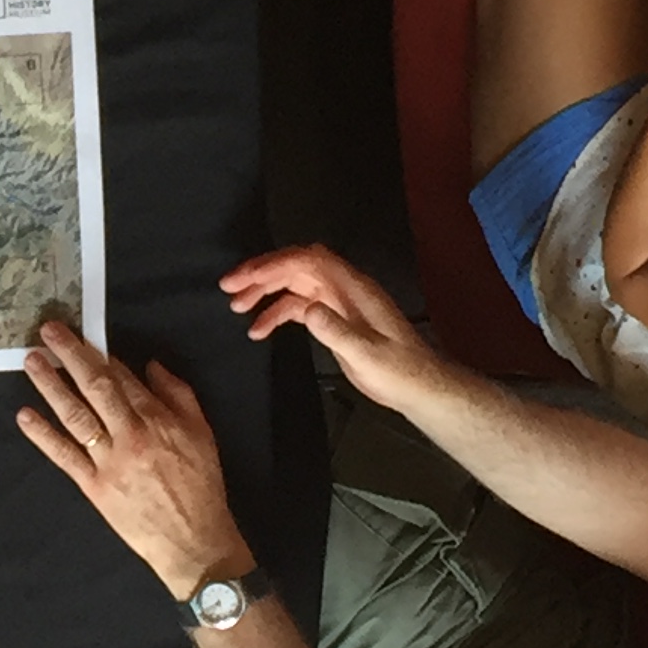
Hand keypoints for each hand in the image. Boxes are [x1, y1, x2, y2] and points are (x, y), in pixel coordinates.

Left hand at [17, 324, 248, 599]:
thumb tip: (150, 366)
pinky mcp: (94, 486)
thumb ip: (178, 394)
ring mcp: (109, 461)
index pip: (123, 378)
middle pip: (96, 387)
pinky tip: (25, 415)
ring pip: (76, 415)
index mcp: (158, 419)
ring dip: (51, 386)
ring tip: (33, 361)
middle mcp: (131, 435)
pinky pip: (64, 455)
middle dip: (71, 355)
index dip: (99, 353)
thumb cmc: (200, 486)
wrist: (193, 541)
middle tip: (48, 331)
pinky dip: (43, 435)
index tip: (80, 333)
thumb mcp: (202, 433)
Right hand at [220, 242, 440, 412]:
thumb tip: (306, 311)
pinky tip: (259, 331)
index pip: (310, 261)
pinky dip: (277, 314)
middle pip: (297, 267)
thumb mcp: (367, 354)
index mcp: (353, 288)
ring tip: (237, 307)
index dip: (276, 263)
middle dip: (262, 273)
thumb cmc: (399, 371)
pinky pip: (299, 307)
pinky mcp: (335, 319)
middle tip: (229, 287)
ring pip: (295, 285)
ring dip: (265, 292)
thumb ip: (336, 331)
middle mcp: (344, 289)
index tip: (246, 277)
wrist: (418, 387)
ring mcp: (339, 303)